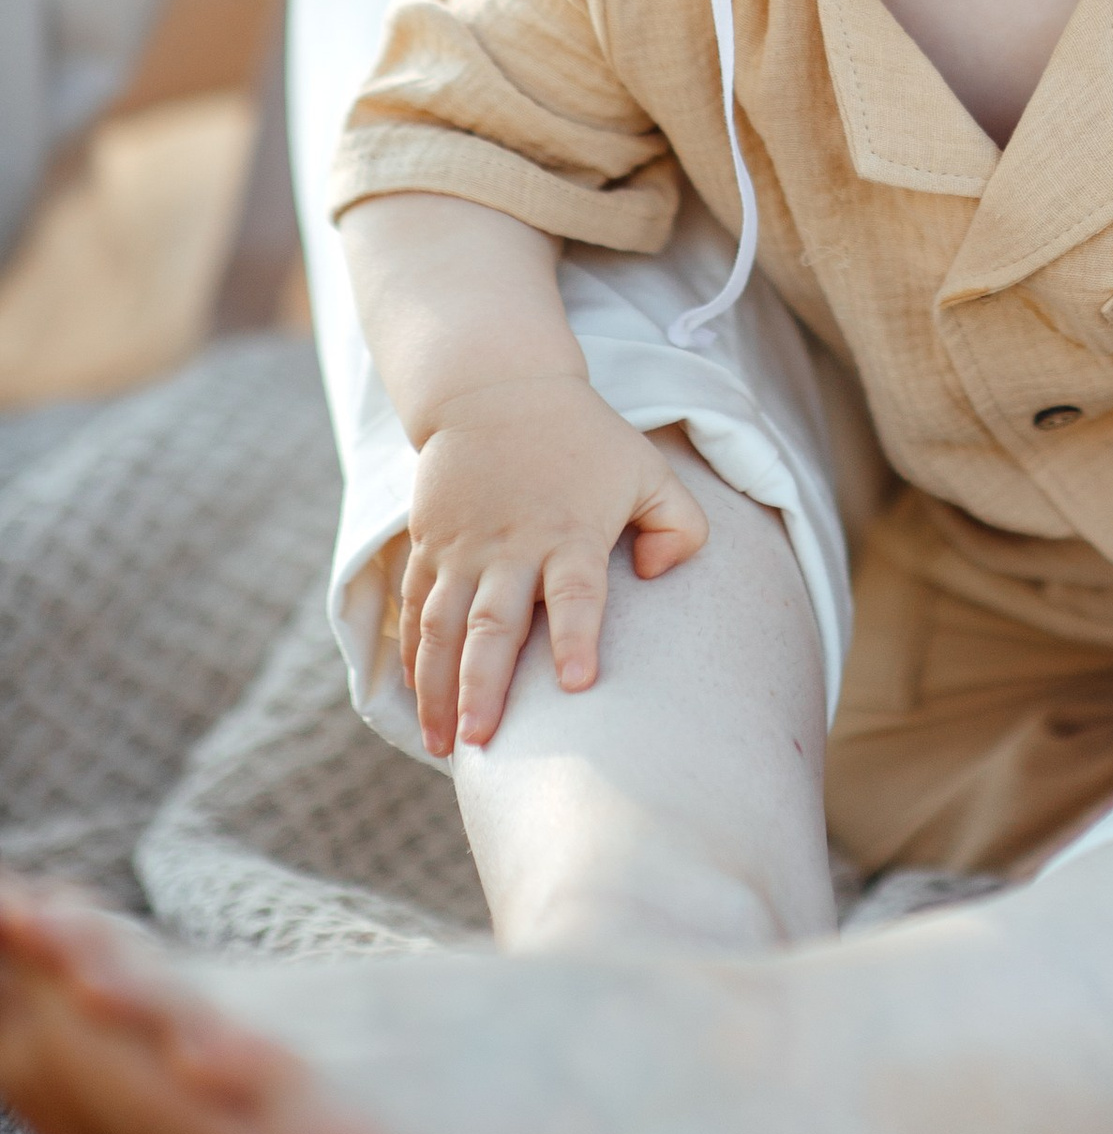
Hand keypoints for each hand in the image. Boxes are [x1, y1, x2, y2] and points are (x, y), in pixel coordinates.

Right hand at [399, 378, 708, 757]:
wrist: (497, 388)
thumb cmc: (584, 439)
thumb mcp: (649, 470)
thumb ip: (680, 525)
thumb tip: (661, 576)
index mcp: (569, 533)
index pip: (576, 594)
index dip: (576, 638)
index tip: (575, 686)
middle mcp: (511, 546)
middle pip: (494, 625)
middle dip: (485, 688)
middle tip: (485, 743)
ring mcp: (462, 547)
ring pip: (442, 627)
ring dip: (439, 689)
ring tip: (446, 746)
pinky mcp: (429, 544)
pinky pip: (414, 608)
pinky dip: (412, 656)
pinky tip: (416, 699)